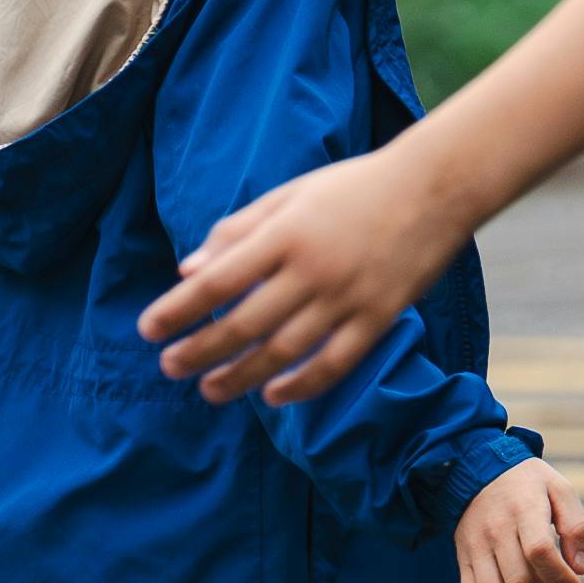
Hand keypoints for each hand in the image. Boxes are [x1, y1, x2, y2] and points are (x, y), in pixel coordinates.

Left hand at [141, 146, 472, 405]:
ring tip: (209, 390)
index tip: (148, 330)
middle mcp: (312, 269)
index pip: (218, 280)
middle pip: (244, 323)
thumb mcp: (290, 194)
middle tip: (169, 367)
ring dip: (240, 376)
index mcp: (285, 233)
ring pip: (284, 351)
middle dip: (200, 351)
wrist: (435, 186)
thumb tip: (187, 270)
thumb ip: (238, 230)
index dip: (180, 309)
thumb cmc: (355, 186)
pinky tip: (272, 396)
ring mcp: (347, 297)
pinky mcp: (379, 317)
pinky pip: (334, 363)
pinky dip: (301, 385)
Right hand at [454, 457, 583, 582]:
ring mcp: (475, 547)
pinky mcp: (463, 559)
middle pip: (519, 579)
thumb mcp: (561, 490)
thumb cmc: (528, 483)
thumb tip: (580, 568)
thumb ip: (576, 526)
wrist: (478, 469)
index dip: (562, 578)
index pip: (539, 552)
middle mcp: (494, 529)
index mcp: (523, 508)